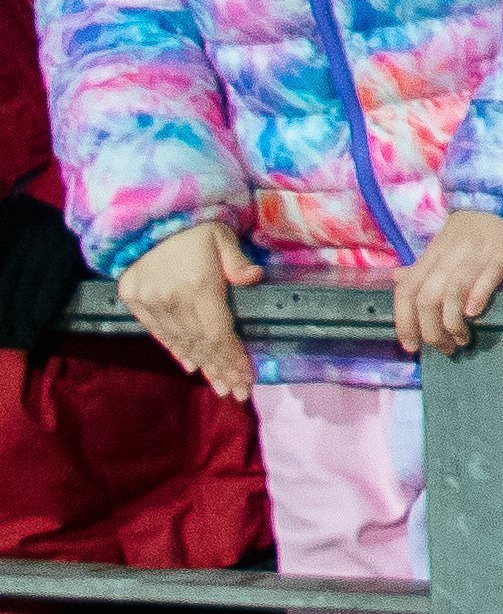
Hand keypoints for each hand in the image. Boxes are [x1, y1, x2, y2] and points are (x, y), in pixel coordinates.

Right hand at [116, 221, 256, 400]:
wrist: (144, 220)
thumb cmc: (193, 228)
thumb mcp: (221, 236)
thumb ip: (237, 261)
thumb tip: (253, 279)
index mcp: (199, 286)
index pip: (219, 332)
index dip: (234, 357)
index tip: (248, 378)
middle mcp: (173, 300)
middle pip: (203, 344)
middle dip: (223, 370)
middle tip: (238, 393)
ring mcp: (152, 303)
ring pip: (182, 343)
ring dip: (203, 366)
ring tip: (221, 386)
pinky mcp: (136, 302)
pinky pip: (161, 333)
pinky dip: (178, 351)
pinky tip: (192, 366)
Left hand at [391, 210, 502, 357]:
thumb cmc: (477, 229)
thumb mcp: (444, 244)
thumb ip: (423, 265)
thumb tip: (397, 278)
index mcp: (432, 255)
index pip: (407, 291)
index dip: (404, 322)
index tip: (411, 345)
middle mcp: (449, 256)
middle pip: (427, 298)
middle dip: (431, 331)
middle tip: (445, 348)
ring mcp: (475, 254)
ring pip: (452, 292)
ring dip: (453, 324)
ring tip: (462, 339)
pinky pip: (486, 277)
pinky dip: (477, 296)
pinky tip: (474, 313)